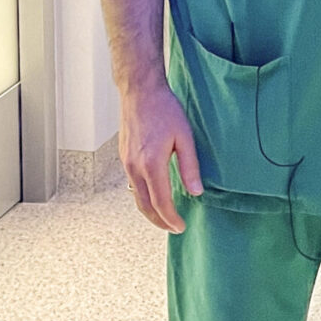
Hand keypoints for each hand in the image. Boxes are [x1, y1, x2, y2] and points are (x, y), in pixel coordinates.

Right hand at [120, 80, 200, 233]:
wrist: (140, 92)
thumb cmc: (165, 110)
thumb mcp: (185, 136)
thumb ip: (190, 166)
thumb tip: (196, 192)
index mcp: (151, 164)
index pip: (160, 202)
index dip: (171, 218)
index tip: (180, 227)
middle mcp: (134, 167)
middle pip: (144, 205)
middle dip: (158, 221)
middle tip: (173, 228)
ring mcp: (126, 163)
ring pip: (136, 196)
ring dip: (149, 211)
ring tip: (164, 217)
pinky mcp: (124, 157)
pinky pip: (133, 184)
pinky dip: (143, 196)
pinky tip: (154, 194)